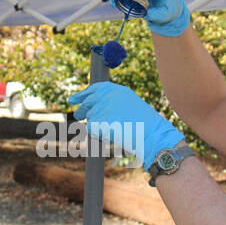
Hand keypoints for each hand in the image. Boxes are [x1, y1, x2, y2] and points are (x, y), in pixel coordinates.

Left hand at [67, 81, 183, 168]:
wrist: (152, 135)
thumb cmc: (145, 125)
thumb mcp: (130, 106)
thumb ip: (112, 102)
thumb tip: (92, 108)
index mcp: (118, 90)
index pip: (95, 88)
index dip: (83, 94)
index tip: (73, 99)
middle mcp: (108, 96)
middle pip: (88, 103)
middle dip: (81, 110)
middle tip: (78, 115)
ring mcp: (102, 108)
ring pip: (90, 119)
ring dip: (97, 126)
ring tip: (116, 130)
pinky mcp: (98, 121)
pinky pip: (91, 130)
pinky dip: (98, 135)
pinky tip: (113, 136)